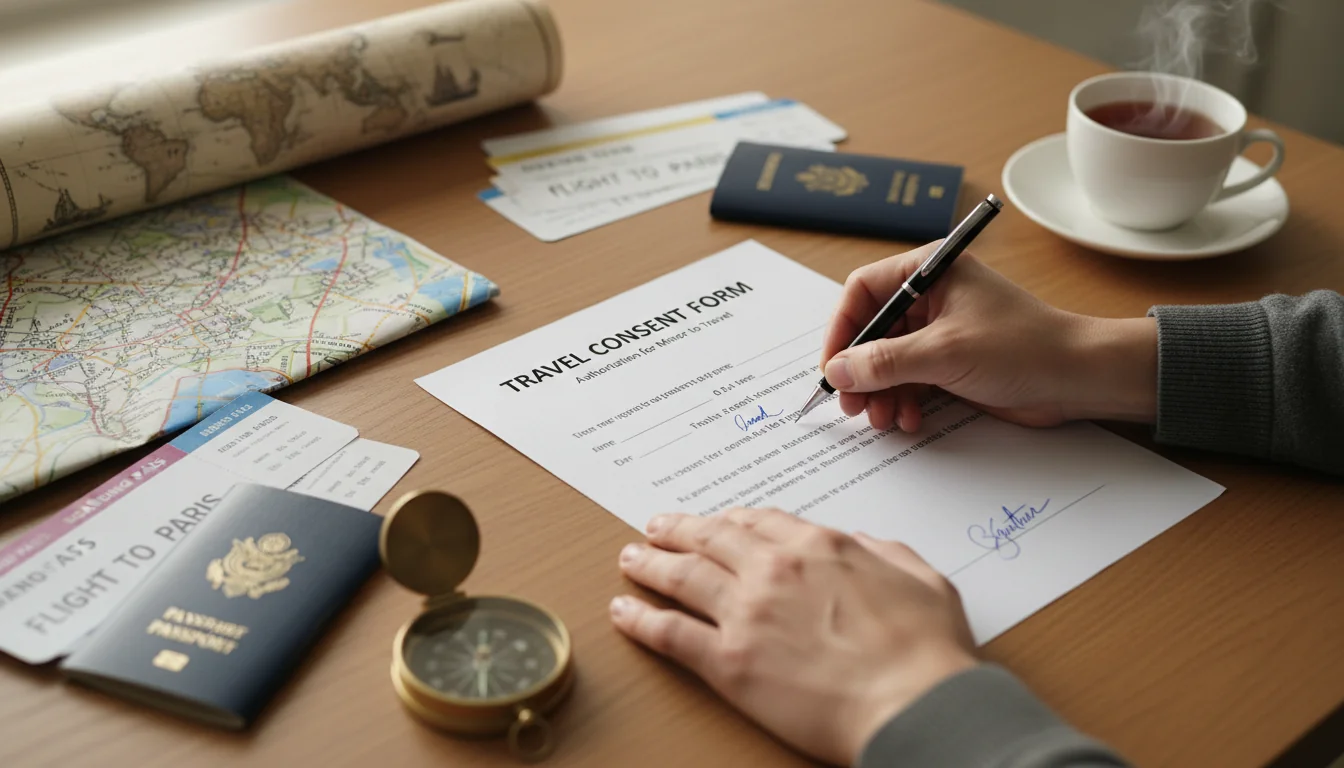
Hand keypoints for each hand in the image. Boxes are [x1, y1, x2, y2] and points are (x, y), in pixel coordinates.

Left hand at [610, 509, 976, 765]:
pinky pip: (671, 633)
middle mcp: (775, 569)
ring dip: (650, 564)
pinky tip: (625, 611)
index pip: (760, 521)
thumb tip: (862, 544)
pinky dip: (641, 619)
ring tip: (631, 559)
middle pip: (711, 539)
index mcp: (820, 546)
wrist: (916, 704)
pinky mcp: (729, 662)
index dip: (731, 520)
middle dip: (678, 530)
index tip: (718, 522)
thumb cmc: (927, 651)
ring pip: (682, 577)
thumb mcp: (921, 578)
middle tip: (656, 527)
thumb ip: (884, 552)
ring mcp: (746, 613)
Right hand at [820, 243, 1157, 430]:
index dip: (842, 330)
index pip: (864, 291)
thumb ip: (885, 362)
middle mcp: (932, 297)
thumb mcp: (944, 352)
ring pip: (889, 361)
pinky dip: (904, 402)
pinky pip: (911, 381)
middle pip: (873, 331)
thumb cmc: (1023, 347)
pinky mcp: (952, 363)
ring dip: (881, 393)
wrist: (1078, 378)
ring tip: (883, 419)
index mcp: (930, 272)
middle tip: (852, 405)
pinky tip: (910, 420)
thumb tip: (836, 371)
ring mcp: (941, 331)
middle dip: (860, 371)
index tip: (832, 368)